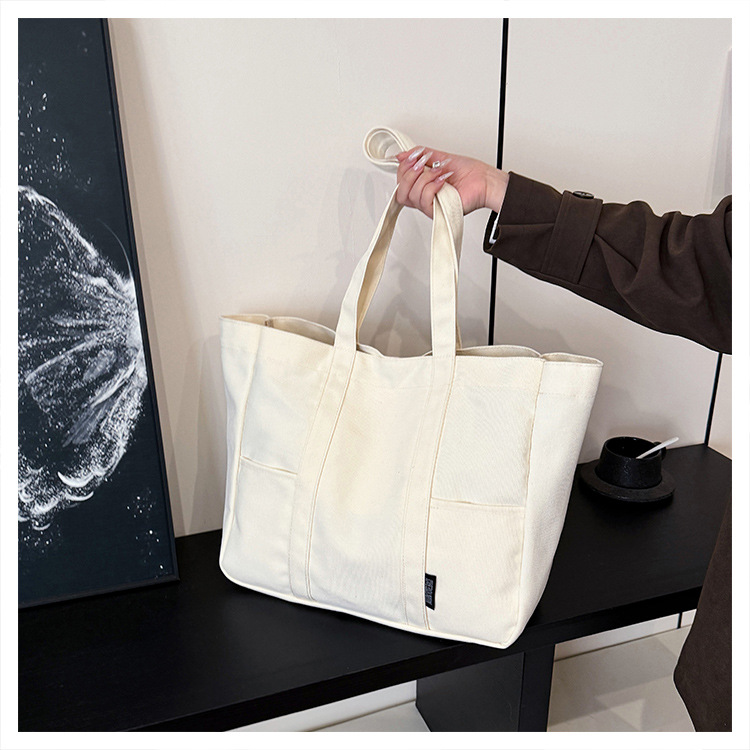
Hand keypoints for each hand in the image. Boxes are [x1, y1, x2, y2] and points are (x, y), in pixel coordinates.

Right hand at [394, 145, 508, 218]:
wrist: (484, 180)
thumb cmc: (469, 173)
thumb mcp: (439, 156)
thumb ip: (419, 155)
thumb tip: (401, 155)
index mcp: (422, 185)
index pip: (400, 182)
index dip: (403, 168)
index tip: (414, 157)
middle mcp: (424, 197)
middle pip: (401, 192)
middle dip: (410, 174)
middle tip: (423, 164)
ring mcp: (431, 205)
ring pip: (412, 196)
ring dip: (425, 179)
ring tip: (439, 171)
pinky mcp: (438, 212)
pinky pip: (424, 202)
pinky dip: (432, 187)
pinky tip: (442, 180)